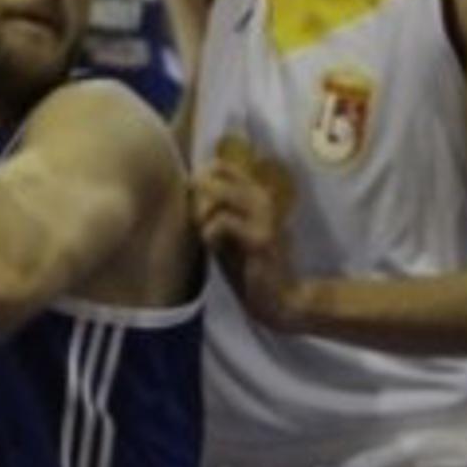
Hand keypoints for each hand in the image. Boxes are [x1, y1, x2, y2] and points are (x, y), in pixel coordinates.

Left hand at [194, 156, 300, 331]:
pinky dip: (209, 234)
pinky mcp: (261, 238)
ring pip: (219, 193)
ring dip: (202, 213)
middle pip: (216, 172)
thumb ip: (214, 213)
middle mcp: (262, 199)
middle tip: (196, 221)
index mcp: (254, 195)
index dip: (198, 178)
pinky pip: (222, 222)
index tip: (192, 204)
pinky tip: (214, 247)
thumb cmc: (249, 267)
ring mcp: (264, 216)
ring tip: (205, 233)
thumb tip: (187, 194)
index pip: (221, 166)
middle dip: (196, 195)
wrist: (279, 299)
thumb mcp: (228, 234)